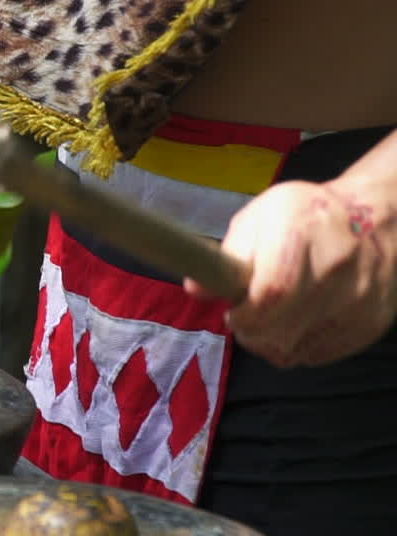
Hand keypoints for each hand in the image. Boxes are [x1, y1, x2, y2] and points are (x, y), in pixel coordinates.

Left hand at [184, 180, 396, 366]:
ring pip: (295, 349)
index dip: (244, 314)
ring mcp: (359, 297)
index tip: (232, 314)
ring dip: (271, 342)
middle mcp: (337, 264)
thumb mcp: (259, 217)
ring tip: (269, 321)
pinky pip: (317, 355)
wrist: (376, 221)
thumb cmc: (304, 217)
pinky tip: (296, 324)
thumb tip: (196, 289)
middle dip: (251, 332)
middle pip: (280, 328)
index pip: (271, 292)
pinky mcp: (370, 323)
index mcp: (301, 229)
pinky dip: (297, 347)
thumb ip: (228, 253)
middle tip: (246, 320)